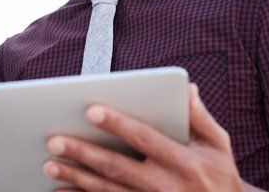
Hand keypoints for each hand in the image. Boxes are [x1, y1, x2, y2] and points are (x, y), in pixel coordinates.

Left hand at [42, 84, 259, 190]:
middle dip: (83, 153)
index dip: (117, 124)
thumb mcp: (218, 145)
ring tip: (49, 166)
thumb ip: (199, 117)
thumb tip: (186, 88)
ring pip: (106, 191)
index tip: (90, 111)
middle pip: (116, 167)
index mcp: (183, 162)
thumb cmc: (219, 175)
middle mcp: (164, 186)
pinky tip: (61, 191)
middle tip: (54, 141)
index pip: (143, 138)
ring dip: (76, 178)